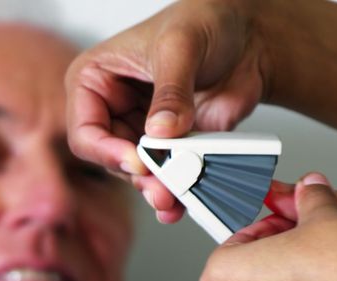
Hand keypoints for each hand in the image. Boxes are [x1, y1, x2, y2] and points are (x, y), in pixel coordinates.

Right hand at [65, 0, 266, 223]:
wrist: (251, 37)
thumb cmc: (204, 22)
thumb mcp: (182, 47)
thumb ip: (171, 91)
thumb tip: (161, 132)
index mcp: (94, 80)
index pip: (85, 130)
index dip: (107, 151)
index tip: (139, 161)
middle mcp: (112, 110)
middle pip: (111, 159)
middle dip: (137, 176)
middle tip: (162, 188)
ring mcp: (142, 132)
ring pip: (139, 174)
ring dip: (157, 189)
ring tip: (174, 196)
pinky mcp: (172, 148)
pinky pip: (168, 177)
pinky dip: (177, 191)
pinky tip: (184, 202)